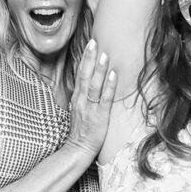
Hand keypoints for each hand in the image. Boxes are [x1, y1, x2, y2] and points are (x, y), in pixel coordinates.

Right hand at [64, 40, 116, 157]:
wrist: (78, 150)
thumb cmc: (80, 131)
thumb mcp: (78, 110)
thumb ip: (82, 97)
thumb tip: (86, 85)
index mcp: (77, 97)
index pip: (80, 74)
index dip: (85, 59)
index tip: (90, 44)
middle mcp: (82, 100)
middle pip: (85, 75)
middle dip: (90, 58)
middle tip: (94, 41)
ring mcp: (90, 108)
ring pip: (94, 85)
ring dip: (99, 69)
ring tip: (104, 54)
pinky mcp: (99, 116)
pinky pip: (104, 99)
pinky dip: (109, 86)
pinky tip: (113, 75)